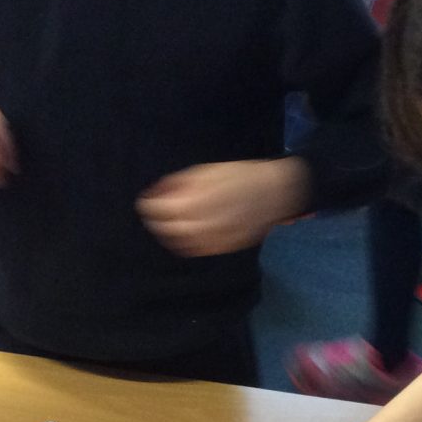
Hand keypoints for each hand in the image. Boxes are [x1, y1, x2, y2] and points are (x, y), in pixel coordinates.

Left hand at [136, 157, 309, 256]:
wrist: (275, 193)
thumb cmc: (241, 176)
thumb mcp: (208, 171)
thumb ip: (180, 184)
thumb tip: (158, 193)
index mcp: (196, 202)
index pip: (160, 210)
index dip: (149, 205)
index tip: (146, 201)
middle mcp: (203, 225)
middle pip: (168, 229)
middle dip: (157, 221)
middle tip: (155, 213)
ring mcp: (215, 239)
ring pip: (182, 244)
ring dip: (170, 235)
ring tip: (169, 225)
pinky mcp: (225, 247)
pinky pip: (199, 250)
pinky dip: (188, 244)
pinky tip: (188, 235)